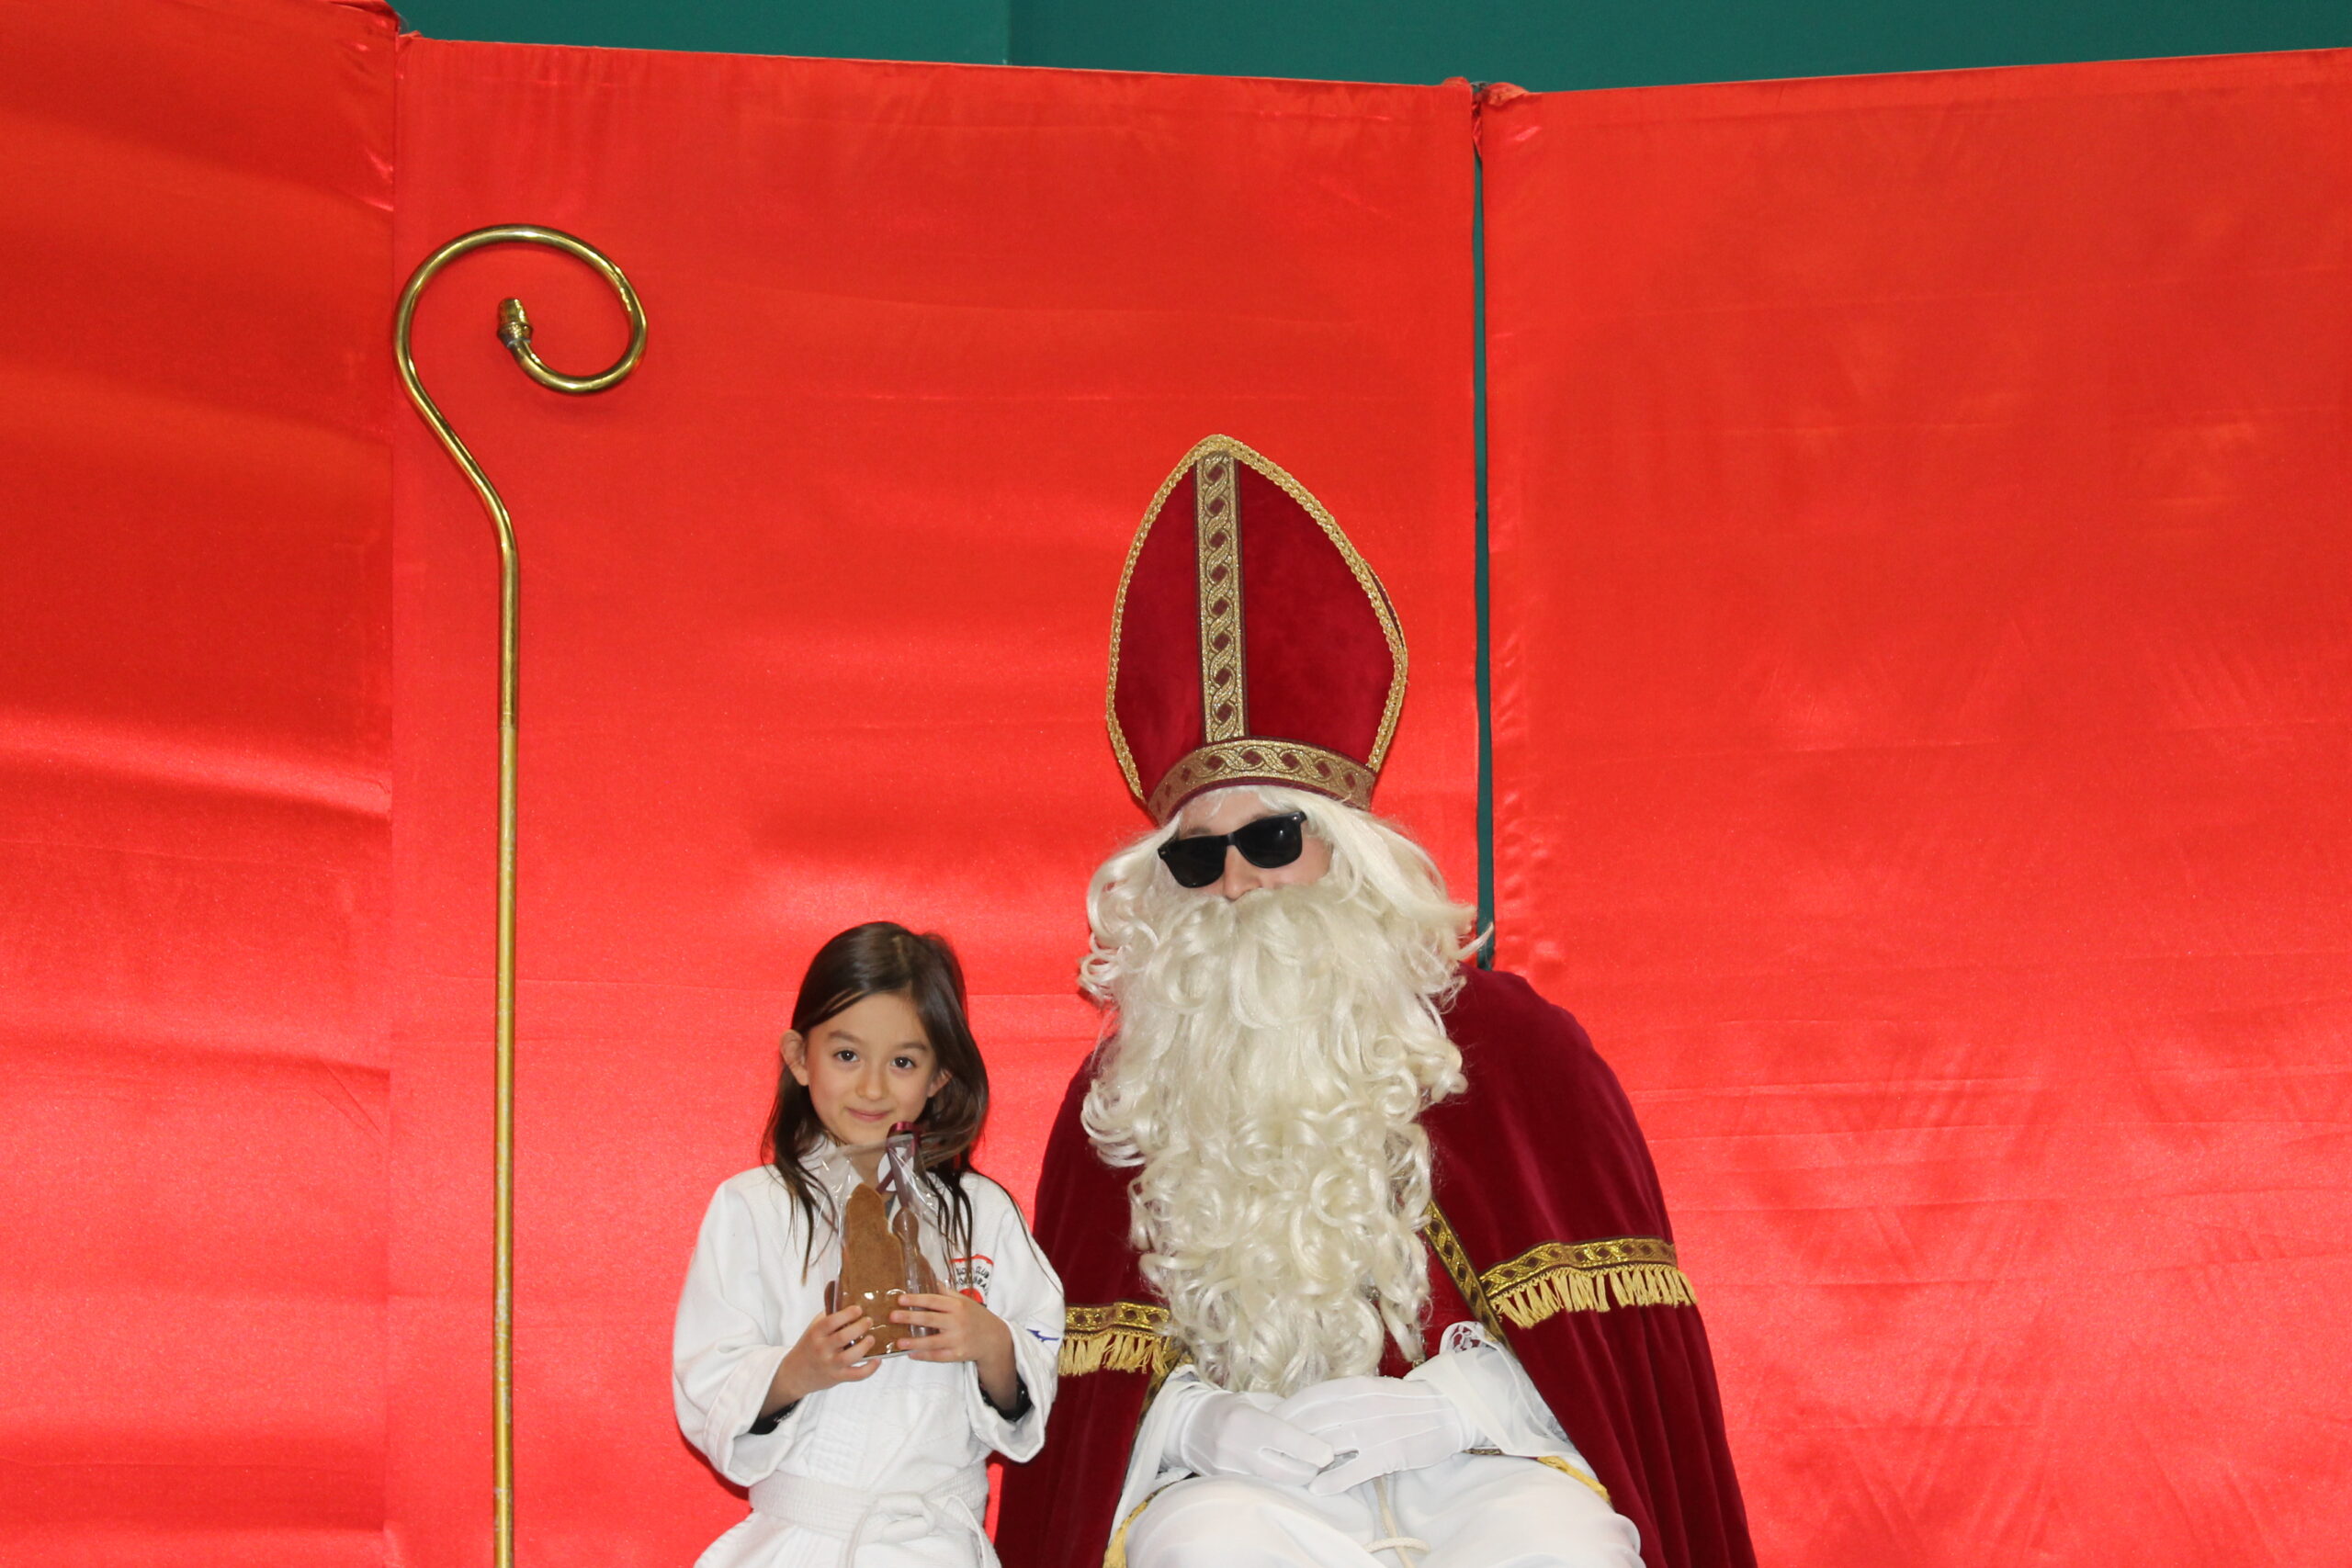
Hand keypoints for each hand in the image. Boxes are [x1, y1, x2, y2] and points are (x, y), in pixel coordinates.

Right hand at [767, 1305, 879, 1412]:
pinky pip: (856, 1375)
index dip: (847, 1314)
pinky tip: (877, 1360)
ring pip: (850, 1357)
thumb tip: (847, 1299)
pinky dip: (869, 1369)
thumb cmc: (810, 1346)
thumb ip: (828, 1316)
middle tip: (869, 1321)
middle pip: (843, 1337)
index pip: (830, 1322)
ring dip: (864, 1347)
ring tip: (871, 1338)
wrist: (796, 1373)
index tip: (858, 1309)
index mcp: (816, 1334)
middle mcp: (822, 1349)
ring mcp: (830, 1364)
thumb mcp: (814, 1329)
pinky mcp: (838, 1377)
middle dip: (859, 1327)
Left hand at [892, 1292, 1020, 1413]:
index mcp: (957, 1306)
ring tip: (898, 1342)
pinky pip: (938, 1356)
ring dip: (914, 1342)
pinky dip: (924, 1356)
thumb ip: (946, 1292)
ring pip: (932, 1341)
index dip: (916, 1299)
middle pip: (930, 1319)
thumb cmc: (976, 1316)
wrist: (994, 1339)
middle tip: (892, 1317)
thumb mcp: (964, 1301)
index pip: (934, 1301)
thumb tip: (928, 1278)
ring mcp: (958, 1339)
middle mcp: (957, 1322)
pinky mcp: (958, 1355)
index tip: (900, 1299)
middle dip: (910, 1318)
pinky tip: (912, 1354)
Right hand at [1173, 1388, 1336, 1484]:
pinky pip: (1260, 1486)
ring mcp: (1228, 1469)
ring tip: (1309, 1468)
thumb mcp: (1254, 1401)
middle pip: (1282, 1469)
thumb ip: (1283, 1411)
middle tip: (1324, 1462)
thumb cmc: (1228, 1408)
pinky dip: (1277, 1482)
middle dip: (1308, 1469)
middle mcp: (1235, 1446)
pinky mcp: (1225, 1484)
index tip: (1328, 1453)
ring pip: (1273, 1482)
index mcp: (1244, 1419)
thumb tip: (1315, 1423)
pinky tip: (1286, 1474)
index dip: (1307, 1447)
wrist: (1188, 1426)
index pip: (1281, 1437)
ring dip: (1296, 1478)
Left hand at [1273, 1375, 1472, 1494]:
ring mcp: (1374, 1430)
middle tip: (1269, 1451)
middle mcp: (1361, 1405)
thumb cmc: (1405, 1403)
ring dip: (1304, 1459)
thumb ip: (1343, 1397)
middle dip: (1287, 1437)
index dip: (1286, 1412)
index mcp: (1355, 1387)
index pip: (1310, 1397)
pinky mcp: (1389, 1453)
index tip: (1268, 1423)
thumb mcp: (1371, 1389)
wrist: (1447, 1412)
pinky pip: (1355, 1469)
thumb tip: (1310, 1408)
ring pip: (1328, 1444)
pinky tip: (1318, 1488)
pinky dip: (1333, 1480)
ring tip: (1288, 1471)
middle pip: (1312, 1421)